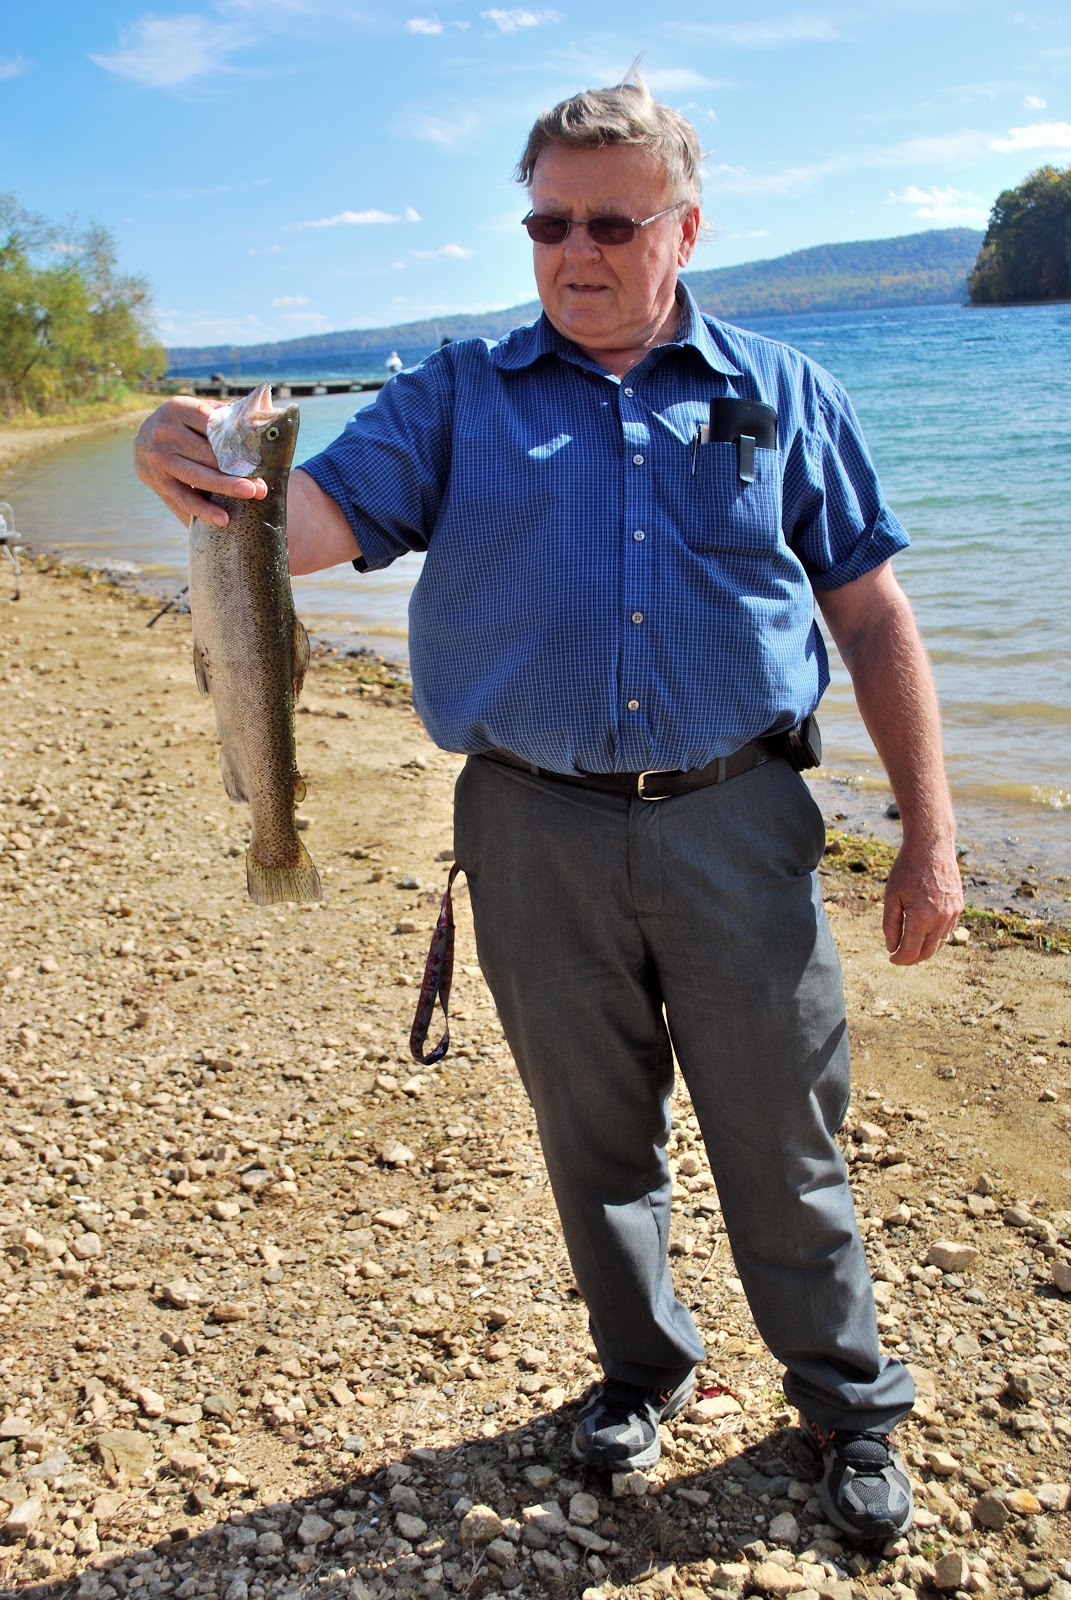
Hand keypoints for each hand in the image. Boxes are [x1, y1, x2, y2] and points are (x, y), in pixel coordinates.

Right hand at [134, 395, 265, 527]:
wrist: (144, 439)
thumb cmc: (185, 424)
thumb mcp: (197, 410)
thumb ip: (223, 414)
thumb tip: (262, 418)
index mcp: (179, 408)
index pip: (211, 424)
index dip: (234, 439)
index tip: (257, 452)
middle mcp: (165, 431)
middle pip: (205, 453)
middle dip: (235, 468)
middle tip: (261, 481)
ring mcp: (159, 458)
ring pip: (195, 476)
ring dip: (224, 486)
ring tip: (249, 494)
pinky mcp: (158, 481)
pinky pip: (184, 498)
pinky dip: (204, 509)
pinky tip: (223, 519)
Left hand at [882, 839, 963, 964]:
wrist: (931, 846)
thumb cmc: (907, 869)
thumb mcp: (891, 896)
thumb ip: (891, 925)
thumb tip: (892, 948)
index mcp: (921, 917)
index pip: (911, 951)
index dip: (899, 959)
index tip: (891, 959)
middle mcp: (941, 918)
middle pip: (927, 952)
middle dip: (912, 959)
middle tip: (899, 957)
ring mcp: (953, 913)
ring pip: (939, 943)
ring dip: (925, 949)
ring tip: (910, 946)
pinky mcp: (959, 906)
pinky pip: (948, 930)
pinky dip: (936, 936)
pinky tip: (924, 932)